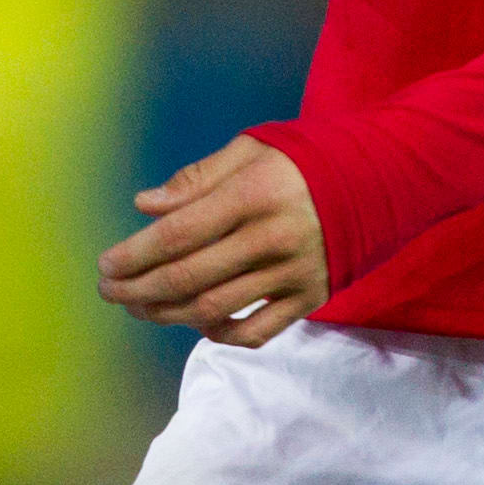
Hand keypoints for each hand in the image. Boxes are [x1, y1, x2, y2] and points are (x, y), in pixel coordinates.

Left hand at [96, 135, 328, 347]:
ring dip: (165, 314)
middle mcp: (271, 239)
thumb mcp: (251, 150)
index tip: (105, 264)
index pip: (179, 234)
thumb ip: (196, 179)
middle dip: (137, 289)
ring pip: (213, 310)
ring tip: (139, 306)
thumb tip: (144, 205)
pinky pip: (255, 333)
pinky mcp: (309, 299)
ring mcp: (292, 275)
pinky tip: (195, 322)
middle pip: (187, 278)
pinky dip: (218, 334)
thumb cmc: (302, 161)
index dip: (135, 254)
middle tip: (109, 290)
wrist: (378, 182)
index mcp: (253, 195)